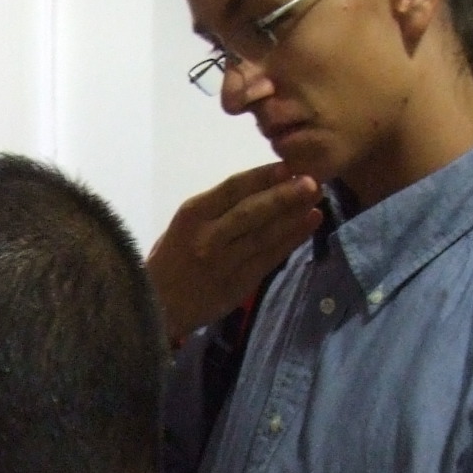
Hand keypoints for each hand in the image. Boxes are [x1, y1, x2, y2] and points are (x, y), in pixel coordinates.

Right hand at [146, 164, 322, 344]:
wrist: (156, 306)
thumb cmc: (170, 260)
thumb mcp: (183, 225)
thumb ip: (216, 209)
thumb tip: (260, 186)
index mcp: (192, 215)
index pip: (232, 189)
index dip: (262, 176)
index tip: (288, 165)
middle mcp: (208, 236)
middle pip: (251, 212)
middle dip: (284, 195)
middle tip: (312, 181)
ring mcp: (223, 262)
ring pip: (264, 236)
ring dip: (293, 217)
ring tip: (317, 200)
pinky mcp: (237, 284)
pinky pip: (269, 258)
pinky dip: (291, 240)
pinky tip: (309, 224)